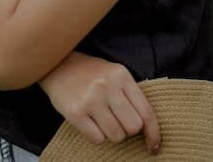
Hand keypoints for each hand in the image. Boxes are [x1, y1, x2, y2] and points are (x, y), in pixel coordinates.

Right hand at [39, 51, 160, 155]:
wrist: (59, 65)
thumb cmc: (92, 73)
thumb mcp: (115, 74)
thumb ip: (131, 94)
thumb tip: (148, 127)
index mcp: (121, 75)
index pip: (146, 111)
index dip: (154, 133)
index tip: (154, 147)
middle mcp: (107, 86)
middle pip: (133, 127)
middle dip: (128, 131)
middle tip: (118, 122)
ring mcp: (91, 99)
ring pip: (116, 136)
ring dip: (113, 134)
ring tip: (103, 121)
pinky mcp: (75, 112)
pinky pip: (97, 139)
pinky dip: (97, 136)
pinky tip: (90, 122)